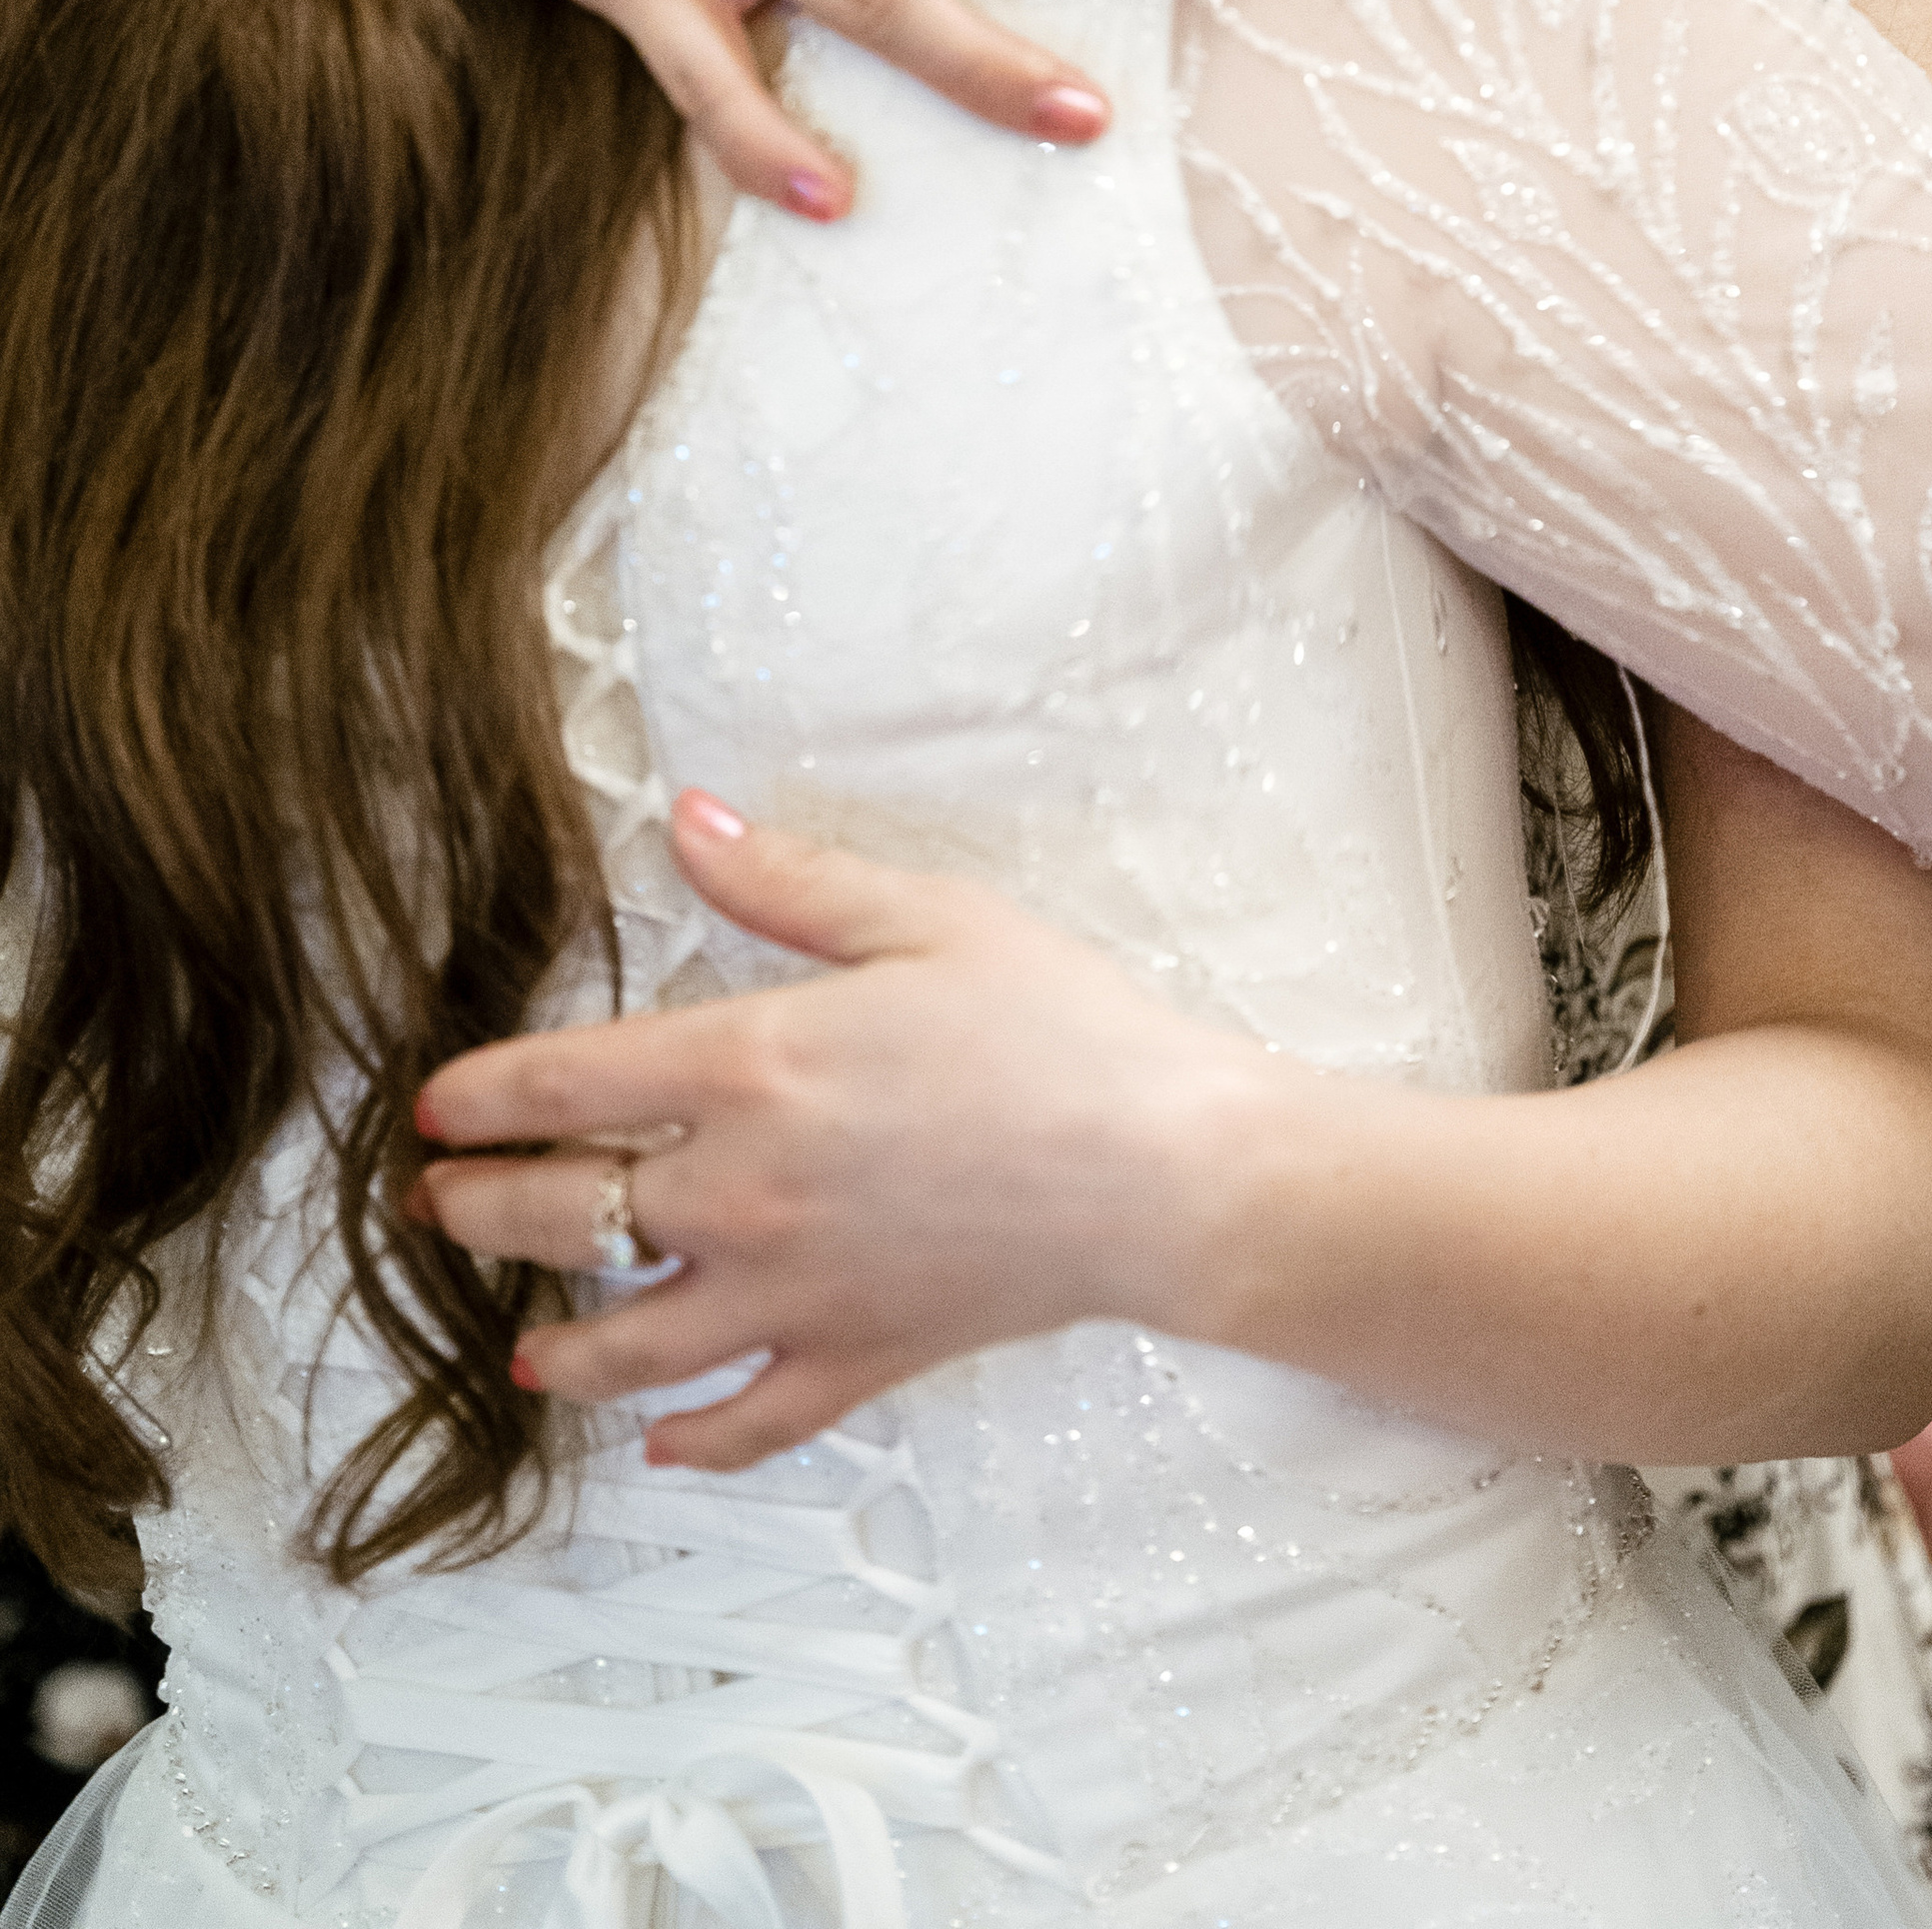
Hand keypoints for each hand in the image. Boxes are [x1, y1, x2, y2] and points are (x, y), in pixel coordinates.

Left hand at [411, 793, 1255, 1472]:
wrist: (1167, 1169)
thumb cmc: (1058, 1028)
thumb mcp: (925, 917)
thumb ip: (788, 879)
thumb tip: (686, 818)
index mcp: (749, 1066)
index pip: (561, 1086)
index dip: (477, 1095)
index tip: (435, 1105)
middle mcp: (742, 1192)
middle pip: (564, 1215)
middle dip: (480, 1211)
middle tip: (440, 1206)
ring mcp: (791, 1293)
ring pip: (627, 1345)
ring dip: (557, 1344)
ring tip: (520, 1342)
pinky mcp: (857, 1359)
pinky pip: (748, 1423)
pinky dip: (693, 1442)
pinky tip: (661, 1440)